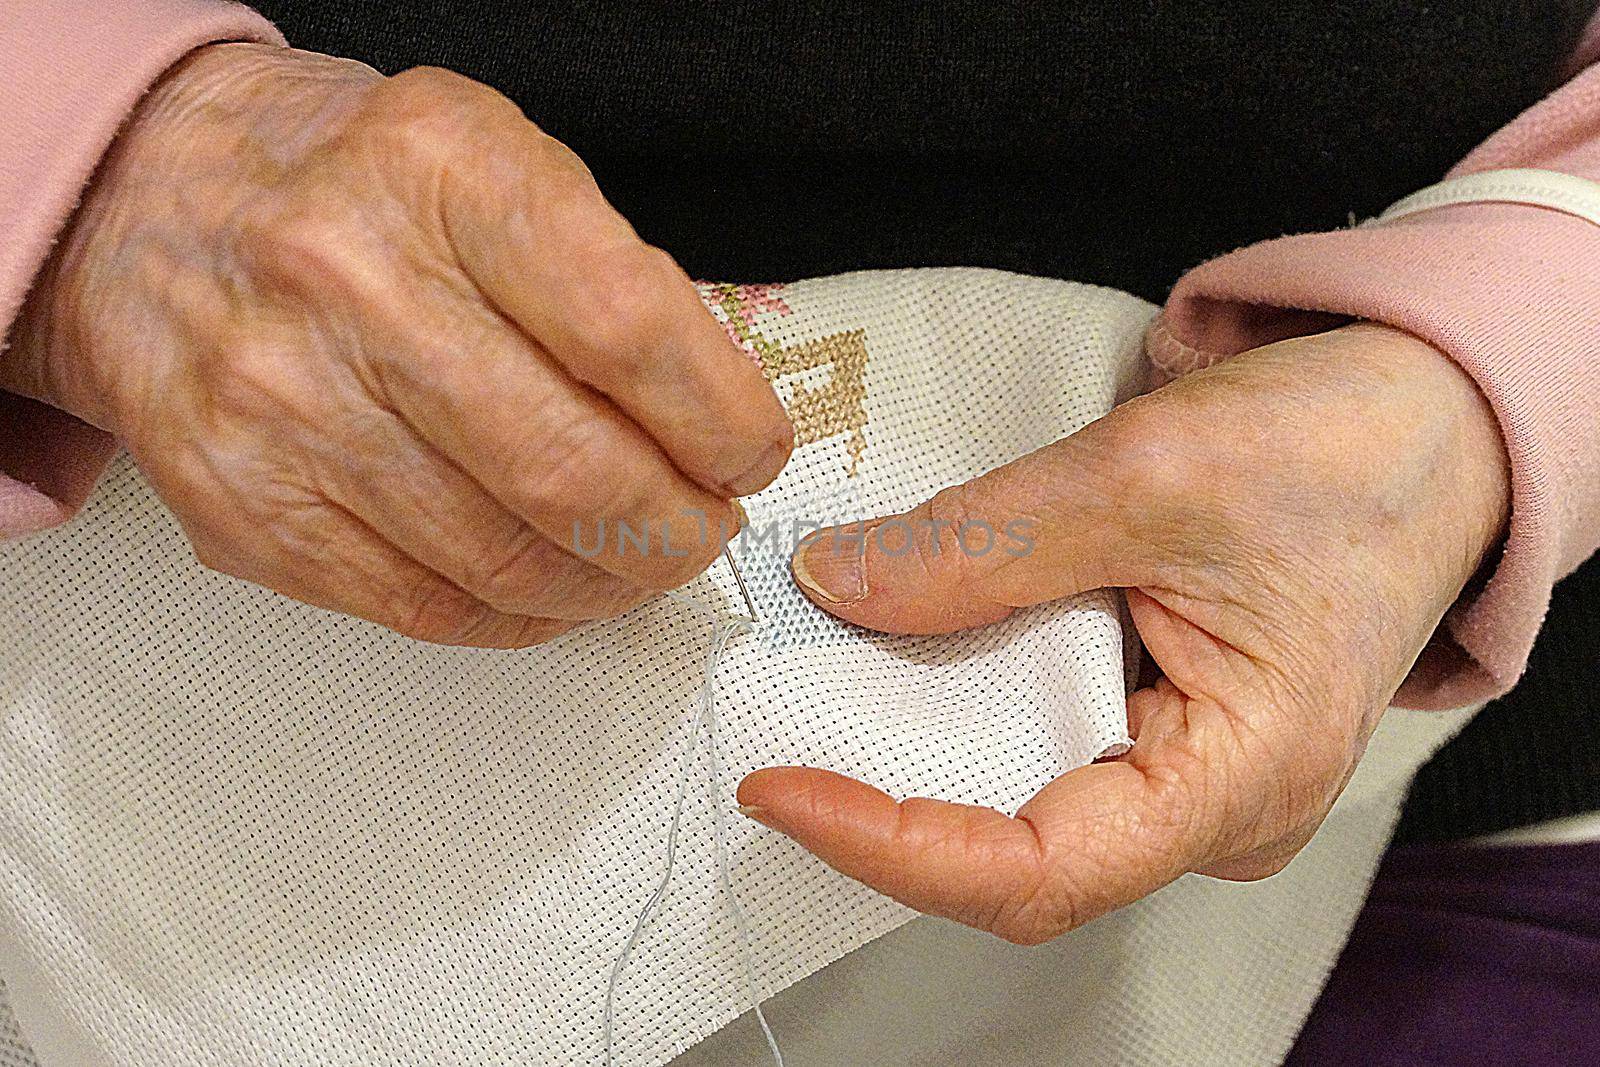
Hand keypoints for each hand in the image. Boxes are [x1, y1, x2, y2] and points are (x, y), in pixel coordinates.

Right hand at [5, 44, 790, 645]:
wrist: (157, 206)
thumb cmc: (354, 188)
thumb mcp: (496, 163)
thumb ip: (611, 281)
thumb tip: (716, 425)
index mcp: (441, 173)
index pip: (629, 332)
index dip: (720, 421)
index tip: (749, 453)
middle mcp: (348, 285)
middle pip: (572, 471)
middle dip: (676, 531)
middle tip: (703, 530)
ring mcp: (285, 407)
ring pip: (505, 563)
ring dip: (608, 585)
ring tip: (637, 560)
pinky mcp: (246, 509)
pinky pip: (425, 608)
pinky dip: (521, 617)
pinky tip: (553, 588)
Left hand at [738, 323, 1507, 943]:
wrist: (1430, 424)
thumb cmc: (1345, 452)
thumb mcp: (1151, 475)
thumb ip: (987, 541)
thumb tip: (836, 583)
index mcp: (1244, 776)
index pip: (1039, 872)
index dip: (893, 846)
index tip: (783, 788)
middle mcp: (1215, 806)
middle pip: (1016, 855)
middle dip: (889, 803)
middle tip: (777, 732)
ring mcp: (1188, 771)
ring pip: (1019, 800)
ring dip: (915, 749)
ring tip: (821, 687)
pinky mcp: (1161, 723)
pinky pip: (1040, 741)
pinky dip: (959, 702)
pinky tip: (902, 655)